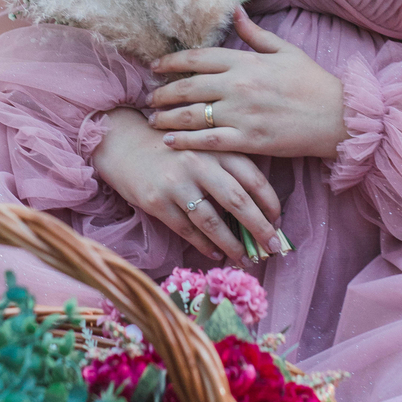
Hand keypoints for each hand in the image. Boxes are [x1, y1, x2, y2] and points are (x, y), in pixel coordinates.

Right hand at [91, 107, 283, 264]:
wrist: (123, 142)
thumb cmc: (171, 148)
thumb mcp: (203, 146)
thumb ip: (228, 167)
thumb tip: (258, 208)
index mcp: (215, 148)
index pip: (253, 178)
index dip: (270, 204)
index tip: (278, 223)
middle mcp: (199, 163)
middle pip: (238, 201)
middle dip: (260, 229)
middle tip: (273, 248)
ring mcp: (176, 183)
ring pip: (213, 221)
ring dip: (232, 245)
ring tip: (245, 259)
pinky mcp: (156, 201)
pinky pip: (187, 229)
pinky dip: (204, 244)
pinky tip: (215, 253)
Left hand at [148, 6, 346, 160]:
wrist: (338, 116)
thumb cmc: (312, 82)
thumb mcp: (285, 50)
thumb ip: (255, 33)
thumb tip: (234, 10)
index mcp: (246, 61)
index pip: (198, 58)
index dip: (171, 62)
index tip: (155, 67)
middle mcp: (239, 85)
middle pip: (187, 87)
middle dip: (162, 93)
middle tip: (148, 98)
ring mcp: (242, 114)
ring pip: (192, 115)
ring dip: (167, 118)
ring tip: (152, 121)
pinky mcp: (249, 140)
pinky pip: (209, 141)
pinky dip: (185, 143)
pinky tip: (169, 144)